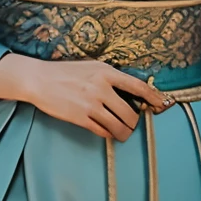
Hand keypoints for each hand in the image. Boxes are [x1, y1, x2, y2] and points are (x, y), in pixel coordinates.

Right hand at [0, 54, 167, 139]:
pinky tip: (106, 131)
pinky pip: (103, 131)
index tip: (162, 105)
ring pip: (119, 126)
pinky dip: (108, 134)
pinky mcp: (81, 117)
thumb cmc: (64, 72)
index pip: (138, 86)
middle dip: (134, 122)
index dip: (154, 97)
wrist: (38, 79)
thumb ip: (110, 77)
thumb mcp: (91, 66)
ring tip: (122, 133)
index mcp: (106, 72)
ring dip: (123, 133)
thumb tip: (131, 91)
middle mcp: (101, 88)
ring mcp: (91, 104)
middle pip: (131, 113)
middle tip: (131, 124)